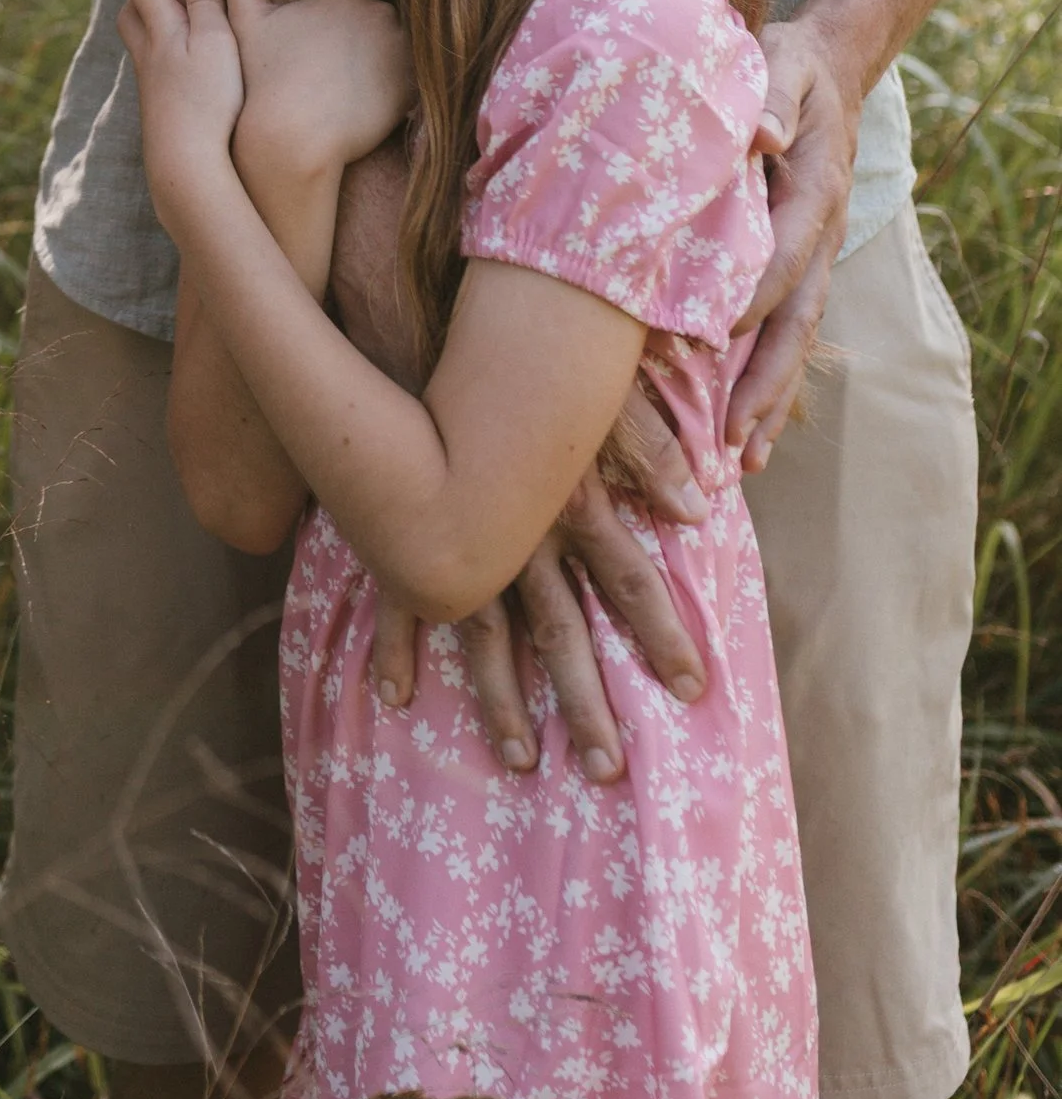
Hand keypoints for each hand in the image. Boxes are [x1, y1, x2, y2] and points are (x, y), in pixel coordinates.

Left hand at [104, 0, 244, 228]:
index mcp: (162, 28)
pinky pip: (157, 70)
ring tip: (167, 12)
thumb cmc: (210, 102)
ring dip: (147, 21)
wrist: (186, 166)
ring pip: (140, 41)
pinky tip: (185, 70)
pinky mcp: (161, 110)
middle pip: (131, 10)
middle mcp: (149, 53)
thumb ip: (207, 1)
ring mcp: (152, 85)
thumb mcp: (218, 43)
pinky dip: (165, 56)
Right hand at [215, 0, 410, 218]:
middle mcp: (382, 10)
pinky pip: (414, 82)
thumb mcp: (245, 18)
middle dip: (360, 49)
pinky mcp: (416, 82)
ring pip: (396, 54)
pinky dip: (398, 93)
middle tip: (329, 82)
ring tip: (349, 97)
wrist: (291, 136)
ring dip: (382, 69)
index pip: (351, 9)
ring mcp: (403, 47)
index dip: (331, 36)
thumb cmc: (262, 78)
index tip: (313, 60)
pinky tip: (369, 110)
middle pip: (377, 29)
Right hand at [369, 384, 709, 778]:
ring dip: (503, 701)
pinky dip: (396, 647)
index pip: (630, 580)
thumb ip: (651, 448)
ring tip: (521, 760)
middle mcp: (518, 536)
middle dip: (586, 702)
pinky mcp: (405, 531)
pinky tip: (396, 695)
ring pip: (485, 638)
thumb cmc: (524, 362)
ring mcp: (458, 540)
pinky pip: (398, 600)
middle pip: (560, 632)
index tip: (691, 690)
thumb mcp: (598, 395)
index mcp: (571, 504)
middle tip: (609, 770)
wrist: (419, 328)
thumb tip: (701, 504)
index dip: (662, 633)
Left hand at [730, 13, 859, 466]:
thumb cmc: (788, 64)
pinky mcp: (797, 264)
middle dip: (766, 383)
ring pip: (795, 340)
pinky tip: (745, 430)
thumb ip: (769, 95)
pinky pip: (786, 331)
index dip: (747, 301)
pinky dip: (768, 381)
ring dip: (770, 399)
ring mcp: (812, 257)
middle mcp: (818, 236)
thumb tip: (760, 132)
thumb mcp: (779, 61)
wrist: (827, 66)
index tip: (708, 341)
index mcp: (812, 193)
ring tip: (743, 461)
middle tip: (734, 442)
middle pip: (795, 322)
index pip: (779, 257)